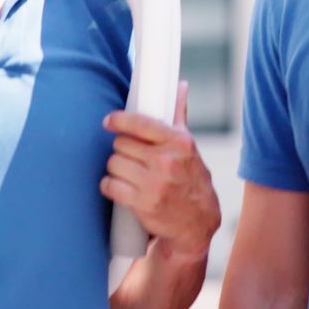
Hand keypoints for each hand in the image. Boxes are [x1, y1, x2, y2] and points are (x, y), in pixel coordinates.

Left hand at [101, 82, 220, 261]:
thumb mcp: (189, 148)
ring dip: (115, 168)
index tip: (109, 122)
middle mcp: (167, 161)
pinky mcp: (142, 204)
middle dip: (121, 150)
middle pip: (122, 144)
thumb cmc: (192, 180)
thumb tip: (181, 85)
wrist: (198, 222)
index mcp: (179, 142)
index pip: (140, 123)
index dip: (119, 120)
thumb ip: (179, 116)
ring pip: (114, 164)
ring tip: (126, 172)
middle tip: (128, 156)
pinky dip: (110, 186)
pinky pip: (110, 186)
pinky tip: (118, 187)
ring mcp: (154, 183)